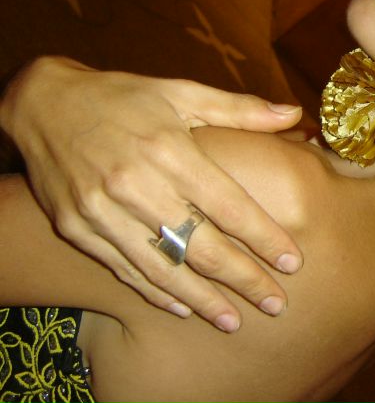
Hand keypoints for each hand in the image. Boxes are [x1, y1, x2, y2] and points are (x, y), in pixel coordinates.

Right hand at [0, 57, 303, 331]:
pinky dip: (155, 291)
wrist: (42, 104)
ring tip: (234, 321)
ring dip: (202, 299)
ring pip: (163, 268)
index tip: (293, 262)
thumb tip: (293, 112)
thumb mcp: (180, 91)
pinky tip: (182, 307)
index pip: (228, 206)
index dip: (263, 237)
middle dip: (243, 279)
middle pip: (201, 246)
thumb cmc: (122, 96)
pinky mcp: (77, 228)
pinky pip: (124, 268)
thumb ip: (238, 109)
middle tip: (276, 304)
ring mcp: (102, 212)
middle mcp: (135, 185)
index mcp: (168, 150)